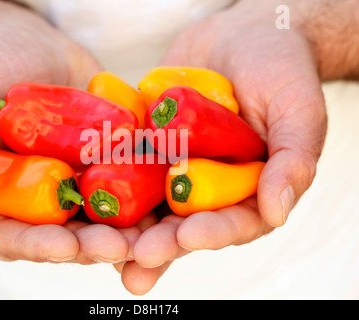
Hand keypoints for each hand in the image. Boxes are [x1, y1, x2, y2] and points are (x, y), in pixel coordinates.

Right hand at [0, 2, 137, 264]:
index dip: (36, 247)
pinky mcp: (107, 168)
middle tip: (119, 247)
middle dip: (92, 247)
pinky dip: (150, 201)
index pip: (9, 236)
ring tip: (153, 238)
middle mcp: (39, 199)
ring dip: (129, 235)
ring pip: (102, 222)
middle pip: (63, 237)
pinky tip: (171, 205)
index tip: (66, 246)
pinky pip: (129, 189)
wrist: (37, 45)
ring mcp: (76, 187)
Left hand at [123, 0, 327, 293]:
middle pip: (183, 224)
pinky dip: (105, 178)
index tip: (188, 238)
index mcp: (248, 191)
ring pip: (148, 203)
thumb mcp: (298, 111)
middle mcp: (207, 187)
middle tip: (137, 254)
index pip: (232, 223)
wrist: (242, 35)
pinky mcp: (146, 146)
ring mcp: (173, 167)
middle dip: (160, 241)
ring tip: (102, 247)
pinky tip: (82, 192)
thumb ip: (292, 160)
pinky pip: (124, 163)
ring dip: (126, 227)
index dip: (211, 234)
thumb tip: (277, 212)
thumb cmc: (281, 70)